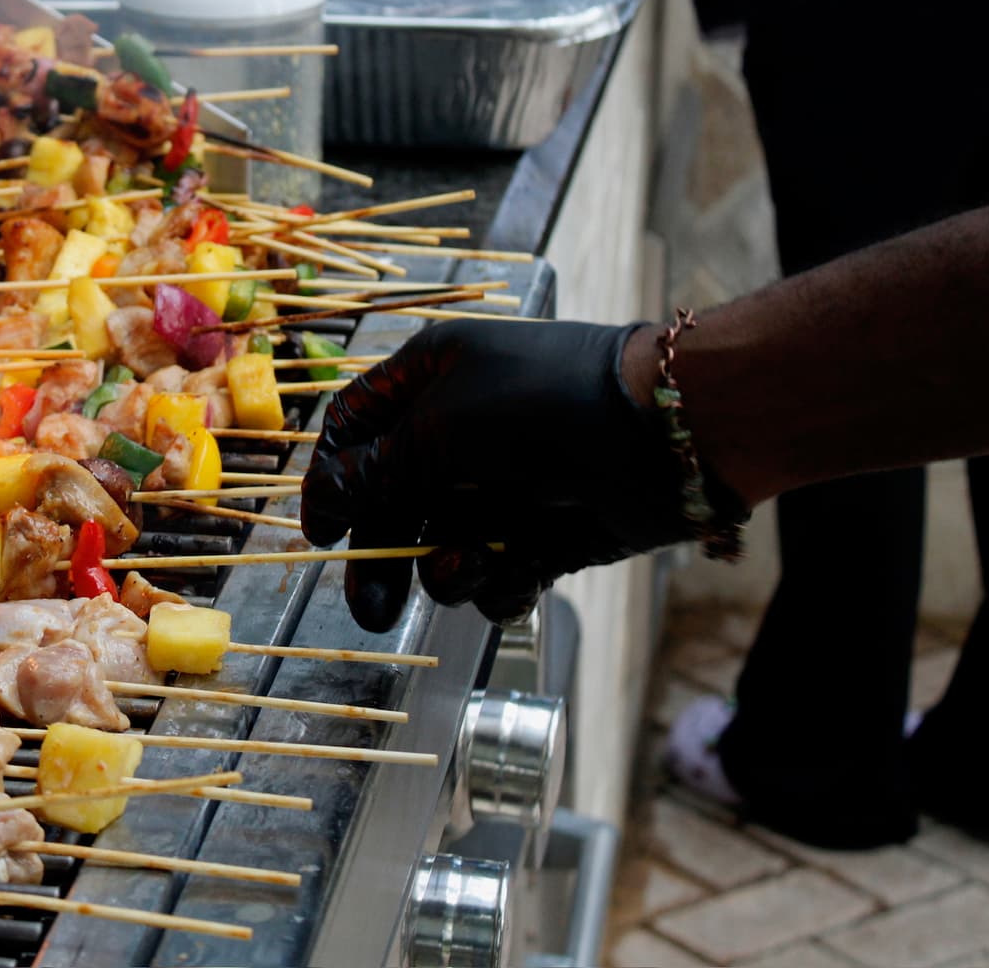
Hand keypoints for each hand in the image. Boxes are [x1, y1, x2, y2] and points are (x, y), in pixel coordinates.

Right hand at [302, 319, 733, 627]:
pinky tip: (516, 572)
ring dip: (449, 568)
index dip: (333, 481)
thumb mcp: (441, 429)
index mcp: (431, 379)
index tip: (322, 534)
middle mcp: (462, 432)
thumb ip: (374, 472)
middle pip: (394, 503)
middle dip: (384, 555)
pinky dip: (502, 582)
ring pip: (443, 546)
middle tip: (373, 610)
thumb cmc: (544, 406)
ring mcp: (505, 486)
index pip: (357, 429)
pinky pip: (499, 573)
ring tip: (470, 566)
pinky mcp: (545, 535)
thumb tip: (321, 503)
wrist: (667, 434)